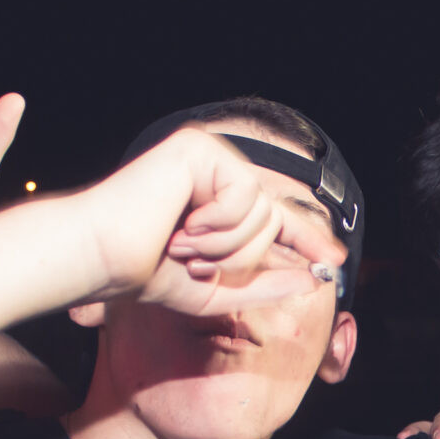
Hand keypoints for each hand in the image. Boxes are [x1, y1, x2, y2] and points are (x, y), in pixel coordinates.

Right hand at [72, 128, 346, 314]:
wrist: (104, 258)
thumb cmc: (144, 273)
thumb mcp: (214, 291)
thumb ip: (263, 286)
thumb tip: (312, 280)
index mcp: (217, 200)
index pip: (274, 218)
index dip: (307, 239)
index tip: (335, 262)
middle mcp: (216, 171)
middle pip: (272, 220)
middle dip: (239, 257)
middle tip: (192, 262)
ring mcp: (209, 155)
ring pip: (261, 211)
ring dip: (225, 245)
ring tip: (181, 245)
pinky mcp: (200, 147)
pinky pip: (243, 194)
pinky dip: (218, 223)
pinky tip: (183, 225)